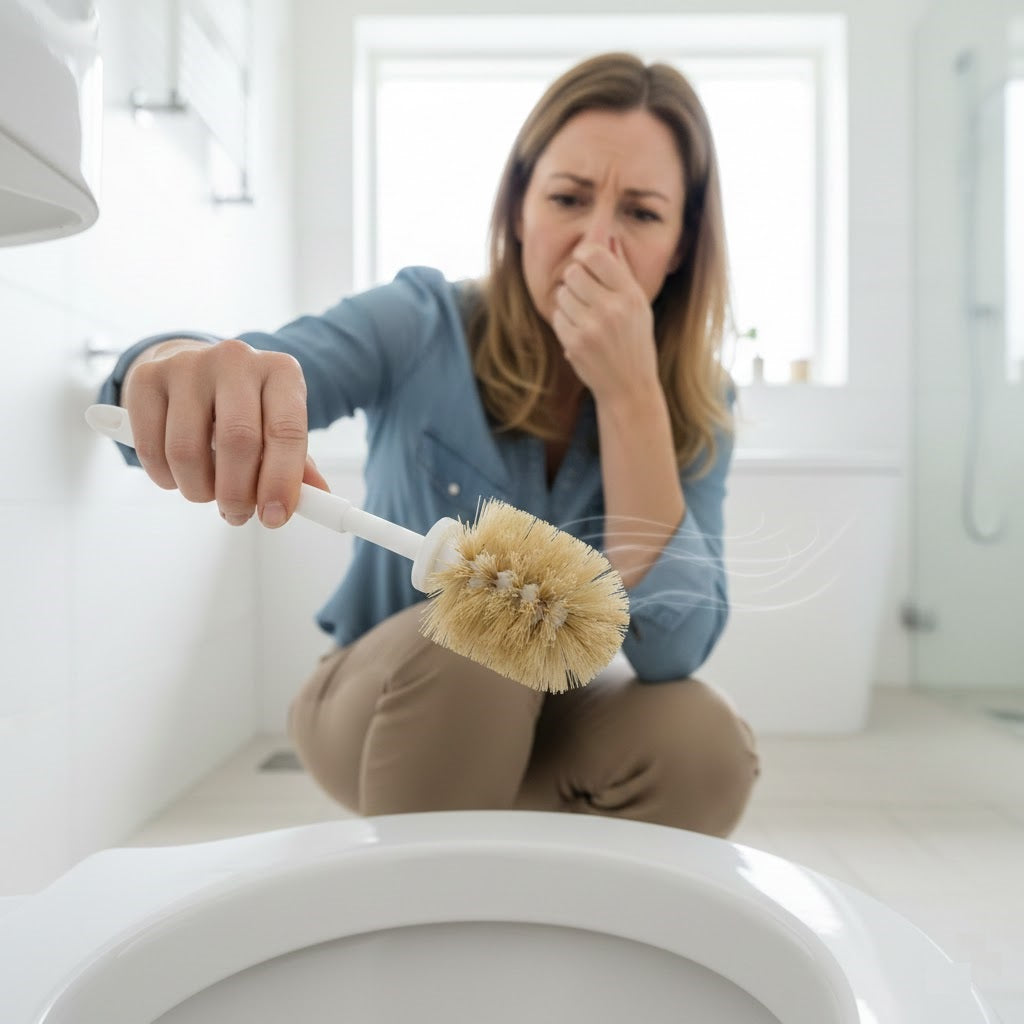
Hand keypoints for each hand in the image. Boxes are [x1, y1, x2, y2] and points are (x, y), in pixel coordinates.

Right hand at [120, 338, 327, 527]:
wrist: (196, 370)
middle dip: (237, 493)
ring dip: (198, 490)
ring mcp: (188, 365)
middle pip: (237, 441)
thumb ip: (297, 466)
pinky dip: (165, 477)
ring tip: (208, 493)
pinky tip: (178, 477)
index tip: (275, 517)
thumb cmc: (246, 408)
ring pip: (187, 450)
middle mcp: (236, 360)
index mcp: (281, 372)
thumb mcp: (278, 427)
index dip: (281, 481)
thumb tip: (317, 500)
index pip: (286, 431)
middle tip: (237, 514)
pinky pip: (151, 447)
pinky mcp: (147, 377)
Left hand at [550, 239, 659, 405]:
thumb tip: (609, 238)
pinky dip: (564, 322)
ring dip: (568, 302)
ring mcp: (592, 327)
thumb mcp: (638, 305)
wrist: (629, 386)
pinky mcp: (575, 343)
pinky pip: (558, 317)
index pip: (596, 255)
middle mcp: (612, 309)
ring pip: (562, 294)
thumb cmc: (634, 341)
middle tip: (583, 293)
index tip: (583, 260)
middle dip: (574, 280)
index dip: (585, 254)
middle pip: (573, 272)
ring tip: (584, 316)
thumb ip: (622, 271)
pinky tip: (579, 332)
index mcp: (630, 295)